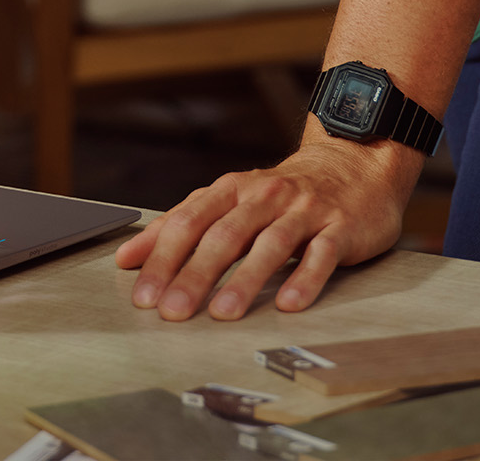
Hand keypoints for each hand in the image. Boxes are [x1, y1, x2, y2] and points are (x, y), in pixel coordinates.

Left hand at [114, 133, 418, 319]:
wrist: (351, 165)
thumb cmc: (281, 195)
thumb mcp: (229, 200)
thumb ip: (182, 225)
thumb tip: (128, 256)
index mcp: (232, 189)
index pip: (189, 221)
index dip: (163, 257)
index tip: (143, 294)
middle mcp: (265, 196)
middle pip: (224, 235)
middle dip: (194, 274)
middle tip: (172, 311)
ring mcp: (303, 211)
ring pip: (270, 245)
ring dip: (244, 280)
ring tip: (222, 313)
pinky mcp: (339, 228)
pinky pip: (321, 254)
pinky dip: (304, 279)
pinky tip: (289, 304)